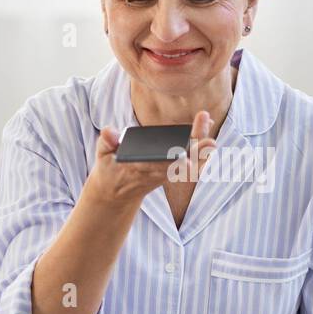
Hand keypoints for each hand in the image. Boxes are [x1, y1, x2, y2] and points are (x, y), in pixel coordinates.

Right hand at [83, 110, 216, 210]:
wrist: (116, 192)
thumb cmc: (109, 170)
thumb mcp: (102, 157)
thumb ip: (106, 142)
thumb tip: (109, 131)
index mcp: (138, 169)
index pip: (156, 165)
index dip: (170, 161)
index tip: (182, 156)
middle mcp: (156, 173)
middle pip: (180, 164)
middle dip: (195, 153)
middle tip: (210, 140)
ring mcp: (166, 173)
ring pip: (189, 162)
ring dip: (201, 147)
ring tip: (207, 121)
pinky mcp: (171, 171)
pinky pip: (191, 161)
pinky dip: (200, 148)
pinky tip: (207, 128)